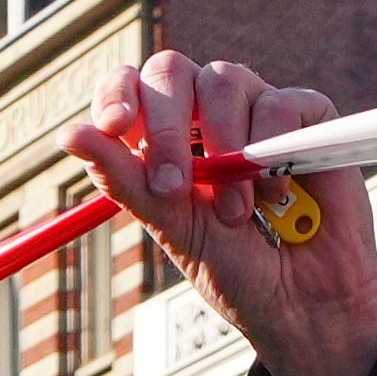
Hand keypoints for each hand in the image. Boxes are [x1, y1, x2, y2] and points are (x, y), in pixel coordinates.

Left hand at [58, 50, 376, 375]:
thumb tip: (69, 136)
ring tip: (234, 211)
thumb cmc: (236, 269)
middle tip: (173, 188)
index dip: (116, 94)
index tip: (114, 127)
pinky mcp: (307, 116)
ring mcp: (257, 111)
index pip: (129, 87)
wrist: (301, 303)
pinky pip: (279, 102)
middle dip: (164, 128)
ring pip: (224, 79)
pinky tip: (276, 196)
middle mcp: (207, 115)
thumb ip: (126, 180)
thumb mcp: (172, 228)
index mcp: (165, 138)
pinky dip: (271, 148)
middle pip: (172, 71)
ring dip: (224, 147)